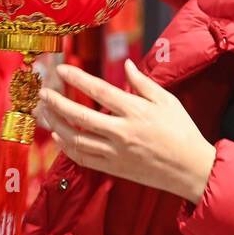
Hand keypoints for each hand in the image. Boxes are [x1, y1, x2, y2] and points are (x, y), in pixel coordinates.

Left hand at [37, 59, 216, 203]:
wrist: (191, 169)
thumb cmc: (182, 132)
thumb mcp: (167, 101)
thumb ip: (143, 83)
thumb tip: (126, 64)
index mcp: (135, 111)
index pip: (99, 91)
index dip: (77, 78)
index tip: (61, 69)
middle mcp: (122, 132)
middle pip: (80, 116)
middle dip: (56, 103)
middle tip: (42, 93)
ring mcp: (115, 153)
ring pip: (76, 139)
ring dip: (55, 125)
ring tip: (44, 113)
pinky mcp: (113, 169)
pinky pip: (83, 158)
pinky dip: (67, 148)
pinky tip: (58, 136)